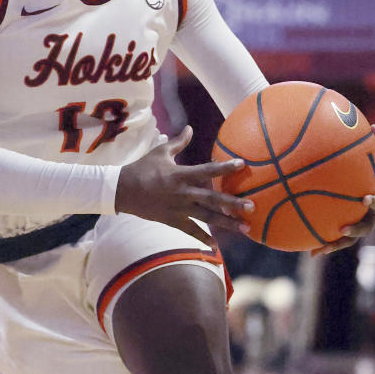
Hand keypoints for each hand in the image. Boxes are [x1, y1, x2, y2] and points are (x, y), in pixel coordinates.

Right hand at [114, 127, 254, 247]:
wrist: (122, 190)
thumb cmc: (142, 168)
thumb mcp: (160, 152)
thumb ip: (178, 142)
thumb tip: (190, 128)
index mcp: (181, 174)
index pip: (208, 170)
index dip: (225, 167)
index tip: (243, 164)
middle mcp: (183, 192)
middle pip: (212, 198)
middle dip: (233, 203)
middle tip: (252, 206)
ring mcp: (178, 208)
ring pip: (207, 217)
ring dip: (227, 223)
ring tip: (245, 228)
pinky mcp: (172, 220)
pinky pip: (190, 230)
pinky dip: (202, 238)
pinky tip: (215, 246)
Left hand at [313, 124, 374, 255]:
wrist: (371, 194)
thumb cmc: (372, 173)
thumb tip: (374, 125)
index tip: (365, 197)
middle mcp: (372, 215)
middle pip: (366, 226)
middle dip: (357, 229)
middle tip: (344, 230)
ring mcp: (363, 225)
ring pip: (351, 240)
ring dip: (337, 244)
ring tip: (322, 249)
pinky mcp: (350, 234)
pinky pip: (338, 242)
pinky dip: (326, 247)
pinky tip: (310, 254)